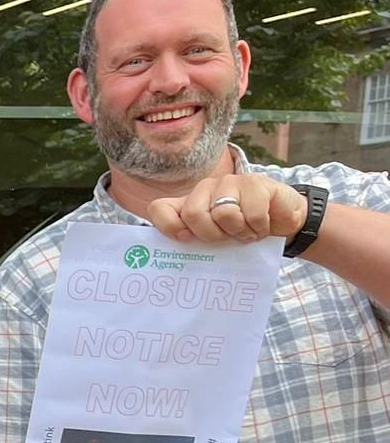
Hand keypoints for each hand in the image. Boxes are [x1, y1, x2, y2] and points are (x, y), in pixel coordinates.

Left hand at [148, 173, 307, 246]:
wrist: (283, 222)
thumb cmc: (242, 233)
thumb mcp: (215, 241)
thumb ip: (193, 244)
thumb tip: (169, 261)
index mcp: (189, 204)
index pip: (159, 208)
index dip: (167, 225)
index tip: (184, 238)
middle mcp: (204, 189)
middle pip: (193, 213)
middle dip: (212, 234)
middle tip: (227, 238)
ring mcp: (230, 182)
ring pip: (224, 213)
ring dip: (240, 231)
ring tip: (247, 231)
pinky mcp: (255, 182)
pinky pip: (252, 213)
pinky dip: (259, 227)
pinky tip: (263, 225)